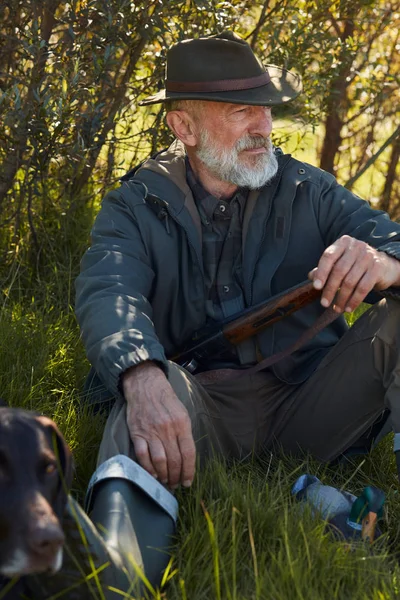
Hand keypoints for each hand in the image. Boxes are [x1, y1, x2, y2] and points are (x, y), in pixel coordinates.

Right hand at [122, 362, 195, 488]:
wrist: (146, 386)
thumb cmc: (166, 401)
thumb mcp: (182, 413)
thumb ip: (185, 433)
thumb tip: (187, 457)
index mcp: (182, 424)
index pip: (188, 453)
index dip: (189, 471)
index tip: (188, 482)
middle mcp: (167, 429)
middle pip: (174, 460)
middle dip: (177, 477)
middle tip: (176, 484)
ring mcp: (151, 432)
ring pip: (160, 461)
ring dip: (164, 476)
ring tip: (166, 481)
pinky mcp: (137, 433)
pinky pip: (143, 456)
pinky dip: (148, 468)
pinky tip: (153, 474)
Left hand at [308, 235, 399, 312]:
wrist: (384, 264)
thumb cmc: (356, 264)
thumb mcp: (340, 261)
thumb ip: (326, 268)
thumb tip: (312, 276)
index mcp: (343, 242)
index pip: (328, 257)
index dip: (321, 273)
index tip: (316, 287)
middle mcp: (356, 247)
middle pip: (339, 271)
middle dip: (330, 289)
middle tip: (324, 303)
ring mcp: (368, 257)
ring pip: (350, 281)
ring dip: (341, 298)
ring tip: (337, 308)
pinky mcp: (377, 268)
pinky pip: (363, 288)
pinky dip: (354, 300)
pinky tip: (348, 308)